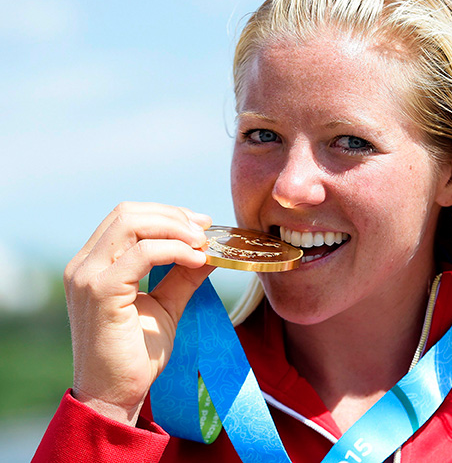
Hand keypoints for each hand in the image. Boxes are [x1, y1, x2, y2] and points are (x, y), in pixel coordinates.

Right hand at [63, 202, 214, 424]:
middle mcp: (84, 265)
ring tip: (203, 244)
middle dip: (173, 215)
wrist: (116, 394)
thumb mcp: (167, 304)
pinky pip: (141, 254)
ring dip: (175, 228)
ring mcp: (87, 276)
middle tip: (206, 230)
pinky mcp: (101, 292)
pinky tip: (197, 259)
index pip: (127, 217)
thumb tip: (211, 248)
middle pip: (128, 213)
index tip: (202, 224)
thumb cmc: (137, 353)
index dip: (167, 214)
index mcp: (94, 263)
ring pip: (131, 224)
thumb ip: (184, 274)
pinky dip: (174, 250)